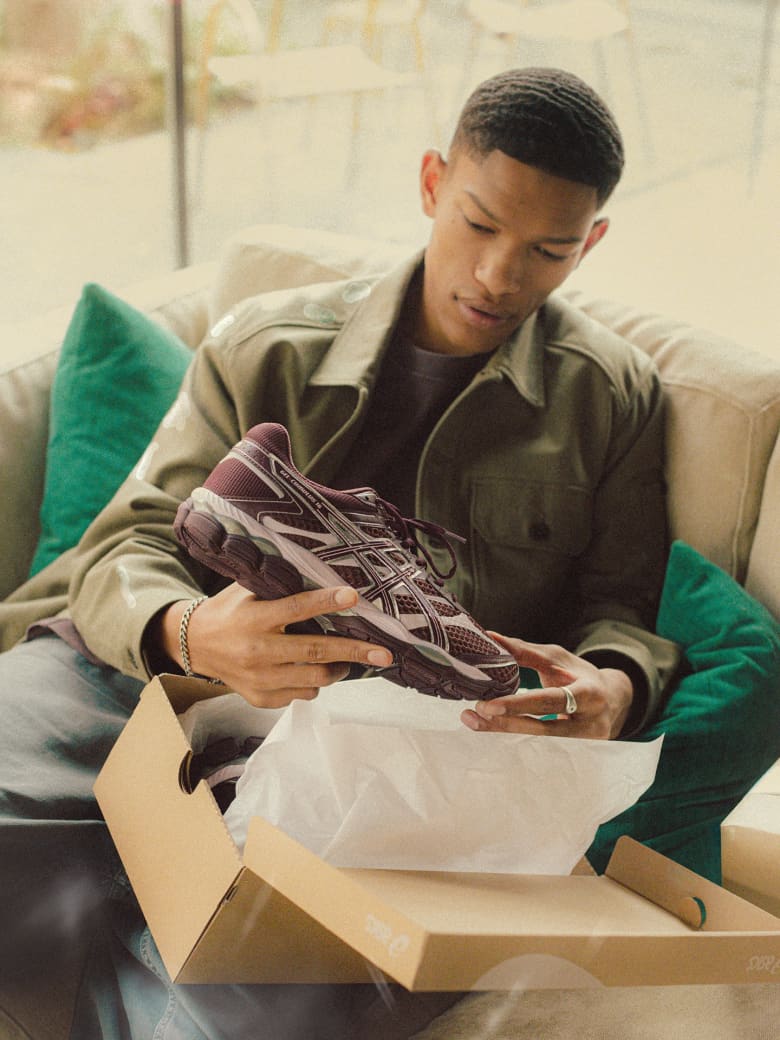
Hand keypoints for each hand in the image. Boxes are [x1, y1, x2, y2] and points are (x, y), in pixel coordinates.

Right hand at [148, 583, 391, 707]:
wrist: (194, 644)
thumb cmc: (229, 610)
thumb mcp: (247, 590)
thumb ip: (279, 584)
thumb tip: (322, 570)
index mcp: (255, 617)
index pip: (296, 608)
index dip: (326, 601)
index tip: (353, 596)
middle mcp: (258, 650)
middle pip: (315, 652)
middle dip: (354, 651)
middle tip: (384, 653)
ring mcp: (259, 678)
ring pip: (314, 680)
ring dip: (338, 669)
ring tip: (348, 660)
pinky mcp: (260, 698)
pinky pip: (300, 695)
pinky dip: (313, 684)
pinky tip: (313, 671)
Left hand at [460, 635, 632, 739]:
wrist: (611, 699)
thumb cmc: (578, 674)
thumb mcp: (557, 658)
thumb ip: (525, 651)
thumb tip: (491, 636)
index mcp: (590, 694)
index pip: (551, 700)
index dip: (519, 705)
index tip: (489, 705)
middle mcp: (592, 723)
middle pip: (544, 730)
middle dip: (507, 723)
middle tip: (476, 711)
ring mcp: (586, 745)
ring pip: (540, 744)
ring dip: (505, 733)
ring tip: (474, 721)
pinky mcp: (577, 755)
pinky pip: (542, 751)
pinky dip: (516, 742)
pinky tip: (493, 732)